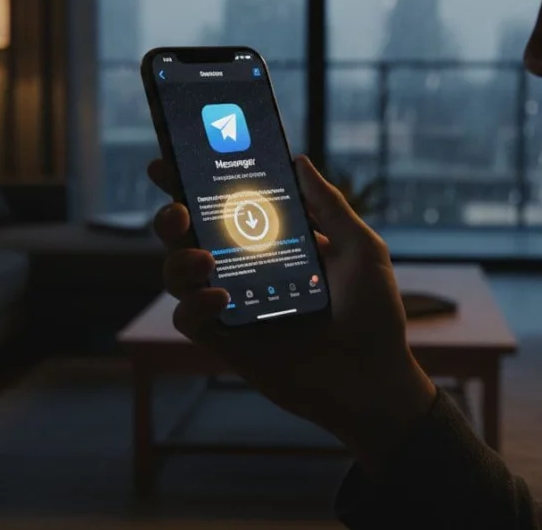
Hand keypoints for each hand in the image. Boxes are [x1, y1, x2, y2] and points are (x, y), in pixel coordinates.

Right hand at [147, 155, 436, 470]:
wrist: (376, 379)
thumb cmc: (374, 316)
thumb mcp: (361, 250)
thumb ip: (330, 206)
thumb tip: (300, 162)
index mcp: (272, 245)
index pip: (224, 208)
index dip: (189, 185)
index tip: (165, 164)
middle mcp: (245, 272)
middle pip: (188, 238)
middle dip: (169, 217)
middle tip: (178, 209)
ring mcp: (234, 307)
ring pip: (178, 275)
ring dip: (179, 260)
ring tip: (204, 258)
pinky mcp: (229, 342)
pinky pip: (189, 319)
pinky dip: (195, 304)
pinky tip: (221, 298)